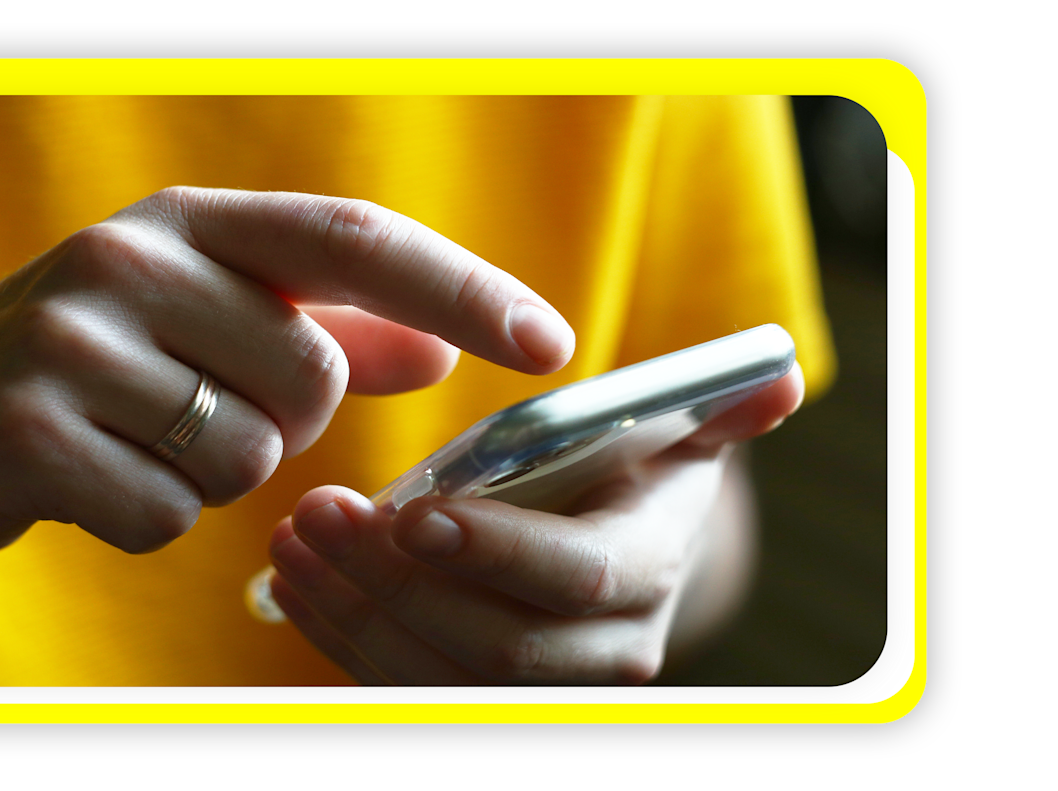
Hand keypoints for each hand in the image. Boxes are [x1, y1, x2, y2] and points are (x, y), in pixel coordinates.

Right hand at [0, 187, 575, 556]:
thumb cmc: (87, 361)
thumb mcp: (199, 316)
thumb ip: (328, 327)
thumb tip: (441, 350)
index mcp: (185, 218)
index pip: (352, 238)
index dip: (463, 286)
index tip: (550, 341)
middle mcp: (130, 260)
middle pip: (312, 379)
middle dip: (281, 420)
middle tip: (192, 404)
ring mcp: (73, 345)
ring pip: (248, 458)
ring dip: (211, 473)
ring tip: (133, 436)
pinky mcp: (34, 434)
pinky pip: (172, 516)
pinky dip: (149, 517)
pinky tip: (91, 477)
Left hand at [266, 365, 803, 684]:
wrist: (604, 550)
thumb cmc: (623, 475)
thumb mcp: (668, 435)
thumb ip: (715, 409)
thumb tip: (778, 374)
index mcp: (645, 571)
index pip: (577, 578)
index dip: (497, 551)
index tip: (413, 512)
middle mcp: (601, 653)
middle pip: (491, 643)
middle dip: (394, 583)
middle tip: (317, 514)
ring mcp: (536, 688)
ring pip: (434, 677)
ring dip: (351, 613)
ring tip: (292, 541)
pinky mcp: (473, 696)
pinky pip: (401, 689)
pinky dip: (340, 641)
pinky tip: (295, 585)